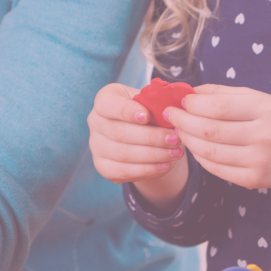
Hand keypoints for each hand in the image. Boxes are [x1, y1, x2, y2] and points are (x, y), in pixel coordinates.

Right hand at [87, 82, 186, 204]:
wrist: (144, 135)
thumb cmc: (149, 112)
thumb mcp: (151, 102)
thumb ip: (157, 104)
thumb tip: (172, 114)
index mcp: (105, 99)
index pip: (107, 105)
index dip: (125, 111)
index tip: (146, 116)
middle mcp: (95, 122)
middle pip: (119, 132)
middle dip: (150, 137)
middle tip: (174, 139)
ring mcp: (96, 145)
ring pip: (123, 154)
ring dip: (153, 155)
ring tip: (175, 153)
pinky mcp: (103, 166)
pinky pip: (123, 171)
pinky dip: (147, 170)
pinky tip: (165, 165)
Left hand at [167, 85, 270, 212]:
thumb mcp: (260, 98)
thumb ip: (223, 93)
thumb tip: (188, 90)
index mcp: (264, 110)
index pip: (216, 106)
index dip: (191, 104)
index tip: (179, 101)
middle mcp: (263, 136)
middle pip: (208, 130)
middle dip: (182, 122)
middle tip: (169, 115)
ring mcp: (258, 160)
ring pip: (208, 151)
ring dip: (187, 140)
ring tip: (180, 130)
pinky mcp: (253, 179)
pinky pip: (215, 168)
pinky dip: (199, 157)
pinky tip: (195, 146)